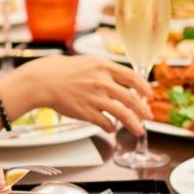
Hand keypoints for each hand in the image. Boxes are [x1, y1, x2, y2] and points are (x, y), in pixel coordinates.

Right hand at [1, 56, 152, 135]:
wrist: (43, 80)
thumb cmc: (66, 71)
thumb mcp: (91, 63)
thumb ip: (109, 71)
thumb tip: (129, 82)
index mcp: (104, 67)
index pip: (133, 78)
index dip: (144, 88)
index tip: (150, 95)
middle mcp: (102, 82)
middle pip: (132, 99)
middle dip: (144, 110)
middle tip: (149, 116)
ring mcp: (95, 98)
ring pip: (122, 114)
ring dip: (133, 124)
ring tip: (139, 130)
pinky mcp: (86, 111)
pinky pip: (106, 123)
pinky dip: (112, 127)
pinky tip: (112, 127)